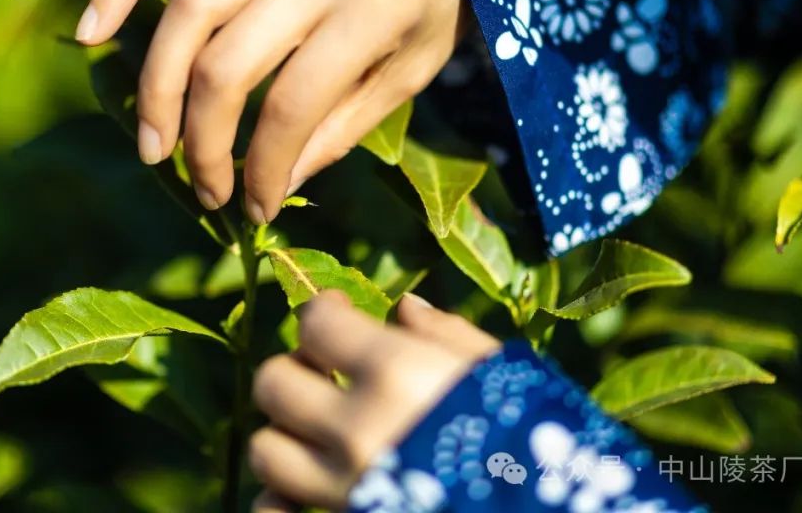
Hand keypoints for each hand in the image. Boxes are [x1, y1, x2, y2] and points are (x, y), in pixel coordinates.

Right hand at [77, 0, 466, 224]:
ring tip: (152, 148)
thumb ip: (342, 125)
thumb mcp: (409, 70)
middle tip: (203, 188)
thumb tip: (276, 181)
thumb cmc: (430, 0)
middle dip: (204, 141)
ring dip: (158, 86)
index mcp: (372, 6)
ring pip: (190, 8)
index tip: (256, 207)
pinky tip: (91, 32)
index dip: (265, 167)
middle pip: (229, 62)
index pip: (294, 103)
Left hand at [248, 291, 498, 510]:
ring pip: (265, 449)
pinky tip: (306, 486)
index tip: (338, 310)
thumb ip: (446, 335)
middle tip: (326, 371)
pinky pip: (275, 511)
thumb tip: (404, 309)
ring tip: (318, 428)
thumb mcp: (503, 373)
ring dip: (285, 432)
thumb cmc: (536, 439)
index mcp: (396, 374)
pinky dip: (281, 498)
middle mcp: (356, 429)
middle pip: (274, 382)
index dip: (323, 310)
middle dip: (297, 368)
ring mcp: (344, 486)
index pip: (315, 323)